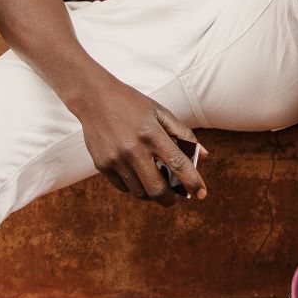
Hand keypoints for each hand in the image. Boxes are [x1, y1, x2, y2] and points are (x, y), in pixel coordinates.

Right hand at [67, 79, 206, 204]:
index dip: (193, 182)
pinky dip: (134, 186)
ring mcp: (116, 159)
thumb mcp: (159, 112)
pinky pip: (123, 187)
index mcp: (152, 134)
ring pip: (140, 191)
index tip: (201, 194)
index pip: (178, 164)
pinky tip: (137, 174)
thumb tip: (204, 155)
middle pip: (157, 189)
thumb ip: (182, 133)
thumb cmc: (131, 104)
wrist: (94, 98)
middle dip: (170, 199)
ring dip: (151, 192)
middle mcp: (133, 149)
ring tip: (155, 182)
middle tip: (175, 197)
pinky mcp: (102, 165)